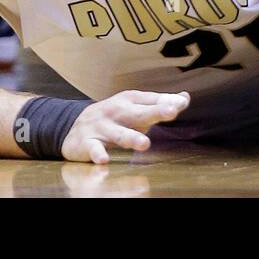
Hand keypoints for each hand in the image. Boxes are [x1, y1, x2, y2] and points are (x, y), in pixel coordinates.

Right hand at [60, 90, 190, 163]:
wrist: (74, 125)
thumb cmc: (115, 117)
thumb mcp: (135, 107)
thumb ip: (160, 104)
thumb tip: (184, 98)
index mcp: (131, 100)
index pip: (152, 100)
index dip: (167, 102)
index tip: (181, 104)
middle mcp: (117, 111)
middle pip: (139, 113)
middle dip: (155, 112)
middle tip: (172, 112)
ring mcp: (102, 127)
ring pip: (118, 133)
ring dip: (131, 138)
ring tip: (145, 144)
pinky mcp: (87, 142)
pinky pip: (94, 149)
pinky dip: (98, 154)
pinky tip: (104, 160)